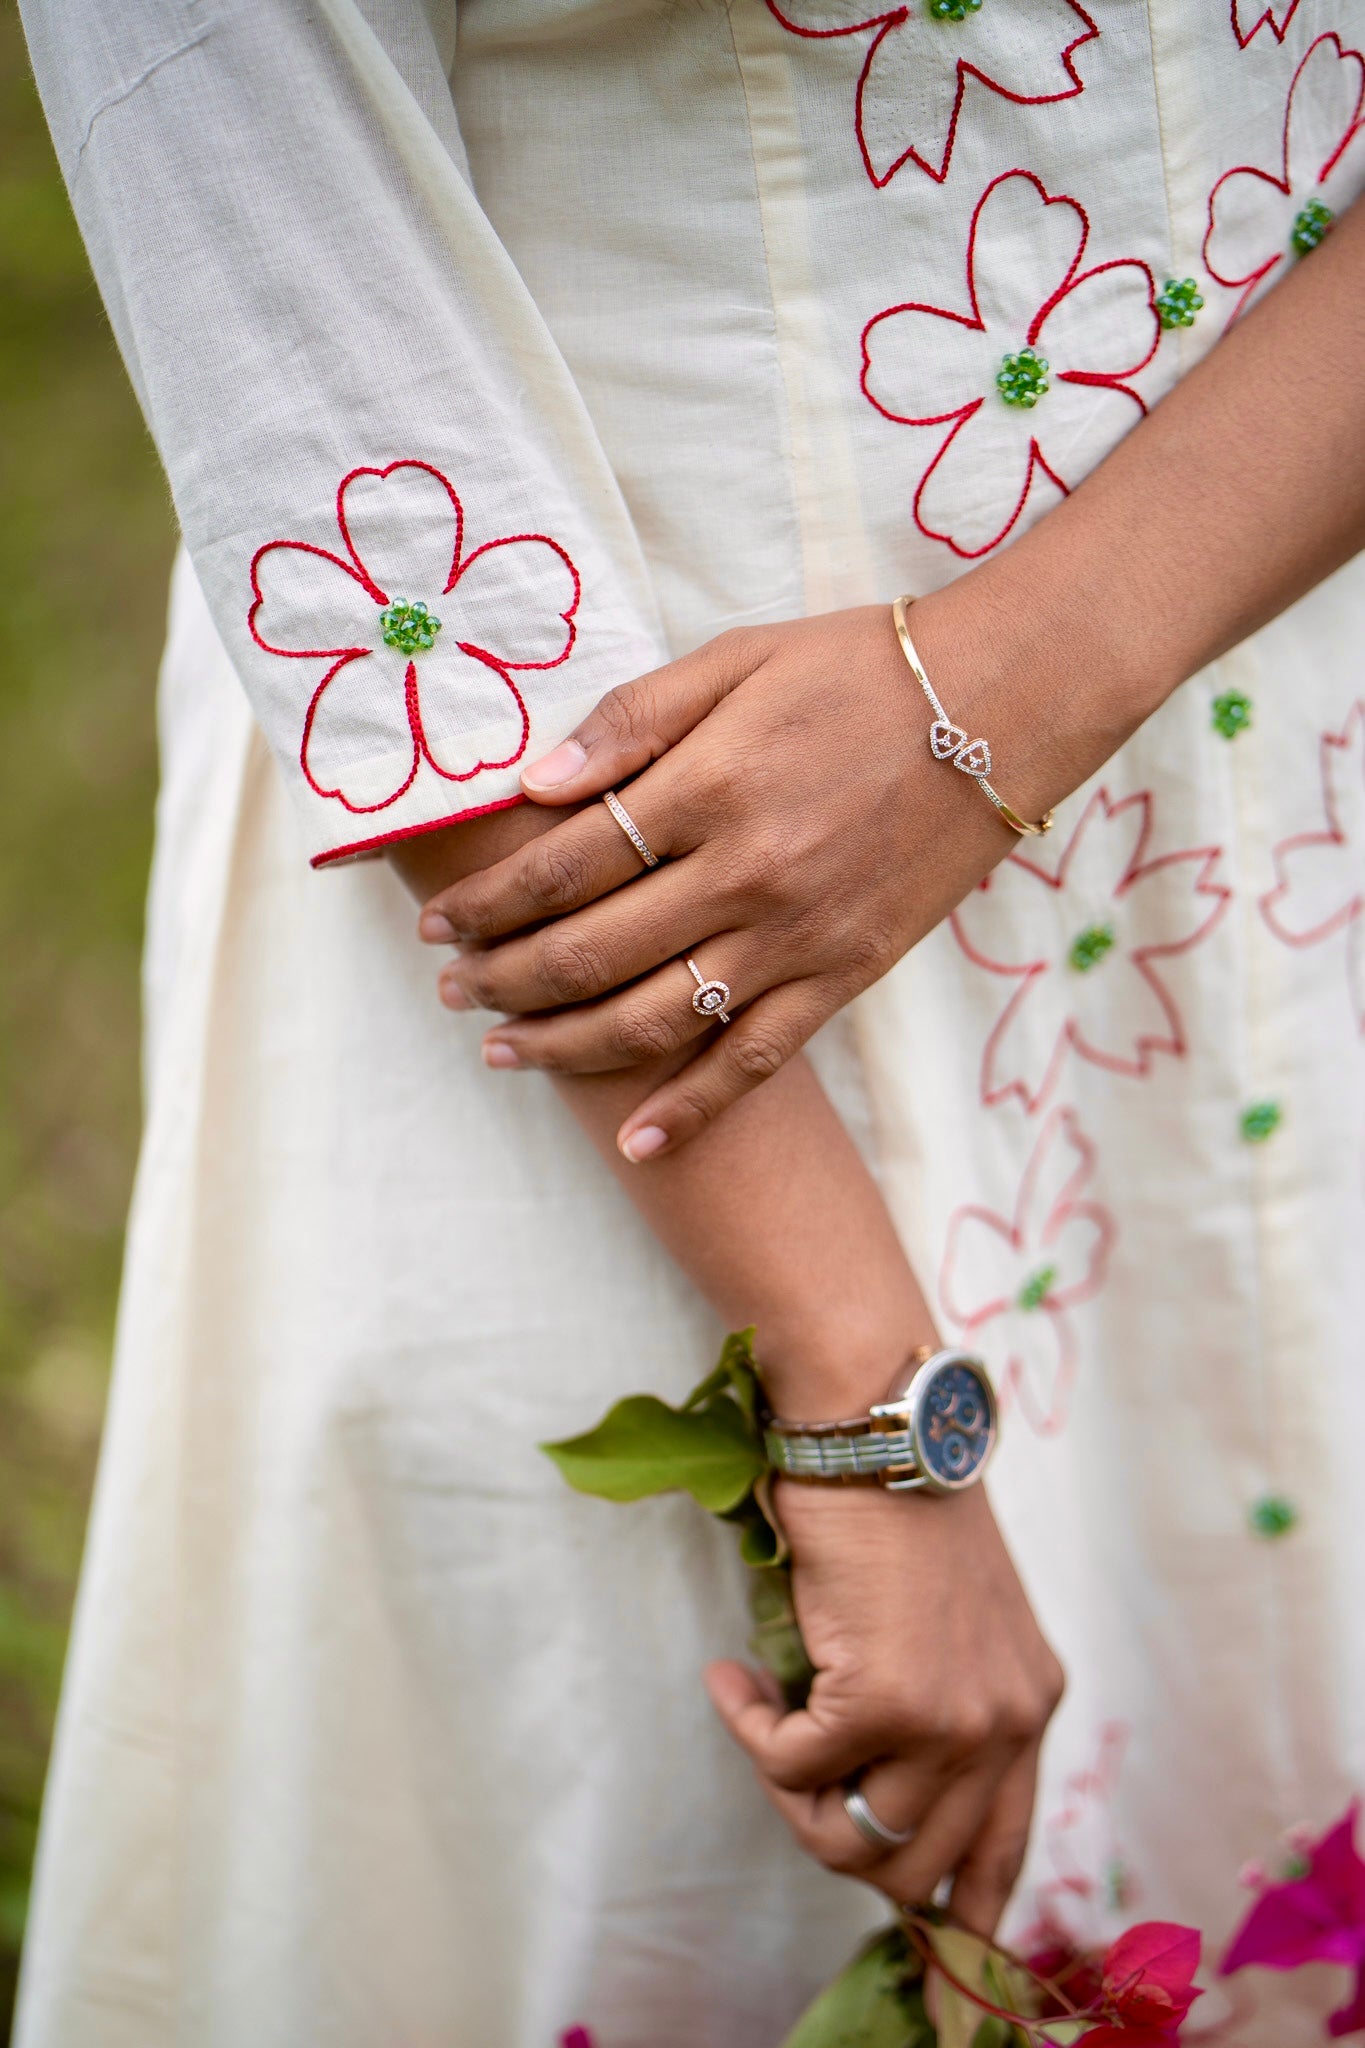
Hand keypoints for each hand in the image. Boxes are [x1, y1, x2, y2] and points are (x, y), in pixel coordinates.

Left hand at [419, 593, 1064, 1161]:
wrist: (1002, 707)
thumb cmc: (860, 669)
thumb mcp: (737, 657)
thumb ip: (633, 720)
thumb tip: (534, 783)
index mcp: (708, 787)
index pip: (564, 866)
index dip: (489, 901)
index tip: (441, 921)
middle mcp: (744, 874)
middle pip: (591, 951)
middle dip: (505, 978)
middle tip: (451, 989)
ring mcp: (796, 937)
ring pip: (655, 1019)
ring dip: (566, 1046)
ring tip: (504, 1054)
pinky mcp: (844, 977)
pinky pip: (755, 1059)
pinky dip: (693, 1109)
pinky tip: (637, 1141)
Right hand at [704, 1482, 1063, 1934]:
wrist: (872, 1428)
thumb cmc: (891, 1505)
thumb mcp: (944, 1621)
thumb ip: (936, 1705)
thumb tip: (871, 1801)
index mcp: (1029, 1702)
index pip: (1008, 1853)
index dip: (962, 1911)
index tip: (926, 1937)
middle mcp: (1006, 1722)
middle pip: (918, 1868)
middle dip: (836, 1841)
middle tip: (789, 1776)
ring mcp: (952, 1718)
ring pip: (852, 1838)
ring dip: (789, 1793)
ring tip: (760, 1718)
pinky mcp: (885, 1700)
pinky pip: (794, 1768)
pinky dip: (752, 1732)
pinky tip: (737, 1681)